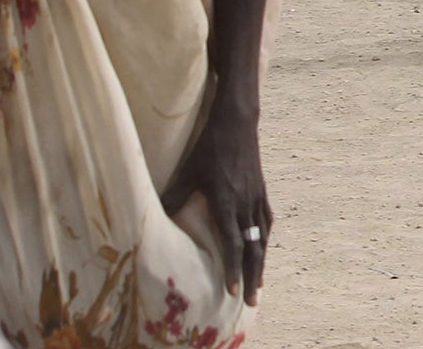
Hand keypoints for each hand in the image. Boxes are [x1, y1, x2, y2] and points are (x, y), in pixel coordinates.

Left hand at [160, 106, 269, 304]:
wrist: (236, 122)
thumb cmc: (208, 147)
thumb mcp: (187, 172)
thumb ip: (173, 197)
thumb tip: (156, 217)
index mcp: (226, 201)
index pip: (232, 242)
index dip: (233, 268)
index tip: (233, 291)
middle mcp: (245, 203)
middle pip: (252, 247)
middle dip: (252, 275)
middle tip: (251, 301)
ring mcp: (256, 197)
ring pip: (262, 237)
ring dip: (261, 262)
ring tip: (259, 284)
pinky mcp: (261, 190)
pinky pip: (266, 222)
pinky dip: (265, 240)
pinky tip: (263, 248)